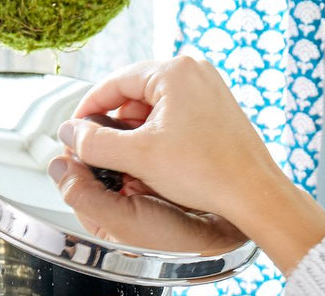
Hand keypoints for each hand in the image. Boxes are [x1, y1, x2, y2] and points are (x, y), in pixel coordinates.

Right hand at [53, 57, 280, 237]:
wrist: (254, 195)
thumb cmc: (208, 173)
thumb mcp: (139, 157)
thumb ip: (96, 143)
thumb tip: (70, 133)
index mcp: (174, 71)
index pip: (114, 82)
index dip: (89, 110)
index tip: (75, 133)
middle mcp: (194, 72)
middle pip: (135, 95)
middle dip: (116, 126)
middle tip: (102, 155)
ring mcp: (209, 90)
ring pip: (155, 108)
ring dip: (137, 134)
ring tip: (131, 164)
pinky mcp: (218, 111)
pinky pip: (176, 117)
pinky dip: (160, 137)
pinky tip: (156, 163)